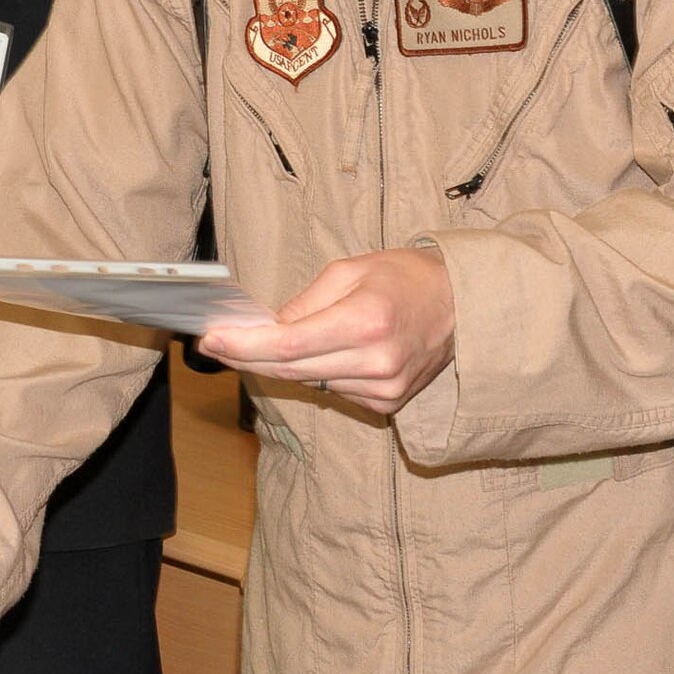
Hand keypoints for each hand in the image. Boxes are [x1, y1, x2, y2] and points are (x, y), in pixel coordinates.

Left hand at [196, 247, 454, 415]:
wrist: (462, 304)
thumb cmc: (404, 277)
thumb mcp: (348, 270)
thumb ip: (304, 302)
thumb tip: (267, 328)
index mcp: (365, 322)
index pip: (288, 346)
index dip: (244, 346)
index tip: (211, 340)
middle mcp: (375, 362)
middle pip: (291, 370)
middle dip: (247, 357)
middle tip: (217, 343)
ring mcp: (383, 389)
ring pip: (308, 382)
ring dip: (281, 364)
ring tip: (265, 341)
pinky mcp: (387, 403)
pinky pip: (332, 390)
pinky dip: (316, 373)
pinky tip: (321, 353)